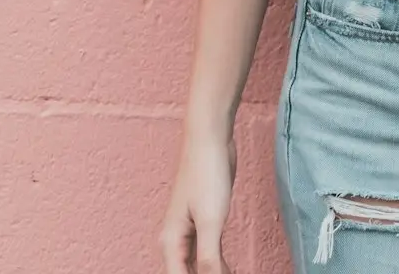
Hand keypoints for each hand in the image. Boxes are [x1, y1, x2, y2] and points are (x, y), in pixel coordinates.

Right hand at [158, 128, 235, 273]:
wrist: (209, 138)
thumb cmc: (206, 174)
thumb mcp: (210, 220)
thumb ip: (209, 257)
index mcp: (171, 242)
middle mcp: (176, 240)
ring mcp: (189, 230)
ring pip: (197, 266)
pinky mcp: (204, 221)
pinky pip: (207, 253)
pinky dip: (217, 265)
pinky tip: (228, 269)